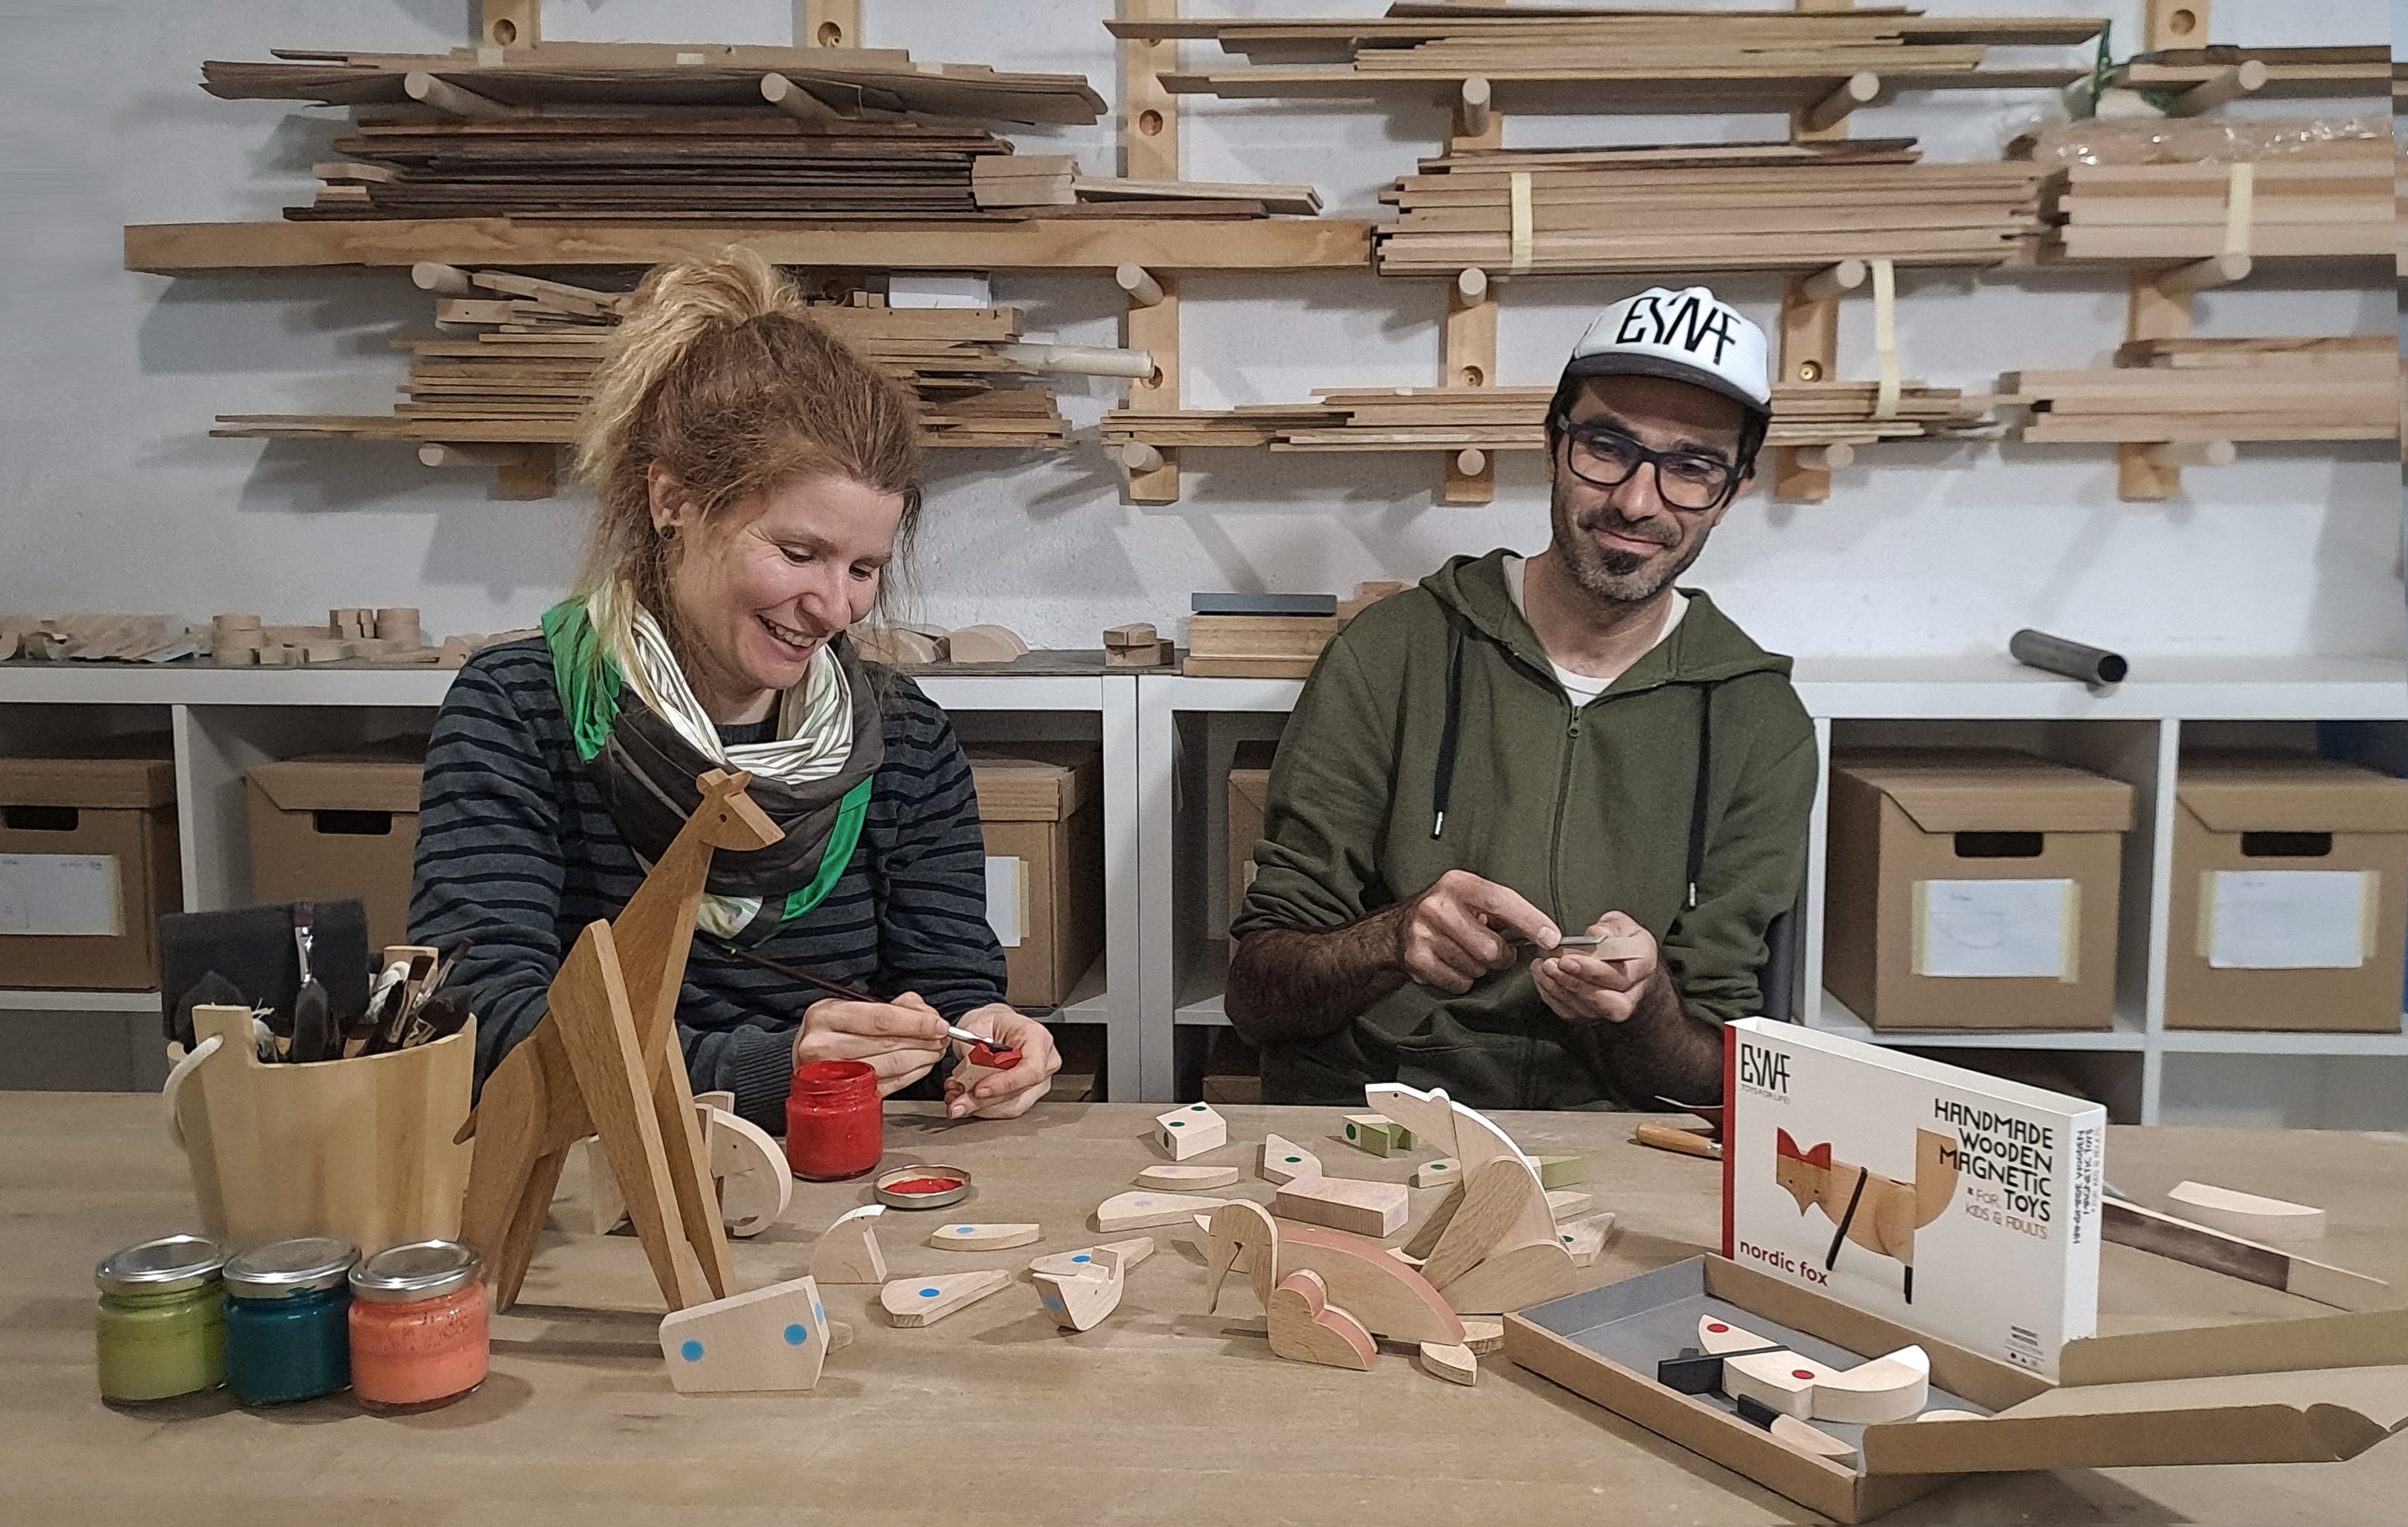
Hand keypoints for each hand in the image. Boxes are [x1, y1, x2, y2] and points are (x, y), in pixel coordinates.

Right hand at [793, 990, 947, 1095]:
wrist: (806, 1056)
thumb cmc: (834, 1028)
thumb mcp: (856, 1005)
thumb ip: (898, 1005)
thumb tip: (928, 1016)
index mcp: (825, 1015)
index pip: (881, 1018)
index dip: (916, 1023)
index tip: (939, 1025)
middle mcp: (822, 1045)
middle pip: (886, 1044)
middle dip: (923, 1041)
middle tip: (943, 1038)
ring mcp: (829, 1075)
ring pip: (888, 1067)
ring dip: (921, 1060)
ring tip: (935, 1051)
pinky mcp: (841, 1095)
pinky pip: (885, 1086)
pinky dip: (910, 1076)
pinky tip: (921, 1067)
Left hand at [942, 1003, 1060, 1119]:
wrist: (991, 1027)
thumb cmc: (990, 1023)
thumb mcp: (976, 1025)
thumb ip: (972, 1051)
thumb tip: (967, 1078)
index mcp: (1038, 1038)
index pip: (1031, 1069)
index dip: (1005, 1083)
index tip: (979, 1089)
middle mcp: (1045, 1061)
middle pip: (1019, 1092)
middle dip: (983, 1101)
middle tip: (957, 1102)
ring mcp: (1039, 1081)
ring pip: (1011, 1105)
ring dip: (980, 1107)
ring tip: (956, 1098)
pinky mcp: (1027, 1094)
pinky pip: (1005, 1108)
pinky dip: (982, 1108)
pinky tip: (965, 1100)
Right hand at [1392, 869, 1558, 994]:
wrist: (1397, 929)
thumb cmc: (1447, 913)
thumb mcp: (1472, 899)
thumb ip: (1505, 912)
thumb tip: (1545, 934)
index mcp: (1457, 884)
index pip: (1500, 901)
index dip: (1529, 920)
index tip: (1550, 937)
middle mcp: (1437, 906)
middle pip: (1490, 947)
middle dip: (1501, 956)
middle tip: (1495, 951)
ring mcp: (1423, 934)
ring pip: (1476, 967)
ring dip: (1480, 967)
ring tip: (1467, 953)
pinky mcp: (1417, 960)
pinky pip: (1459, 982)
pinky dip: (1463, 979)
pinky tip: (1452, 963)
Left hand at [1532, 911, 1659, 1025]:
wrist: (1628, 965)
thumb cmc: (1623, 942)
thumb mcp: (1621, 924)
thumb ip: (1610, 927)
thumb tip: (1596, 933)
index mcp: (1645, 964)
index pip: (1623, 975)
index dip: (1594, 970)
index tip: (1568, 959)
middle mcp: (1634, 992)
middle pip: (1609, 1001)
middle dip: (1575, 984)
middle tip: (1551, 965)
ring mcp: (1615, 1007)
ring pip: (1589, 1011)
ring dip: (1560, 989)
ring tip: (1543, 968)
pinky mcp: (1595, 1015)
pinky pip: (1573, 1014)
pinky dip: (1554, 997)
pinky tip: (1544, 979)